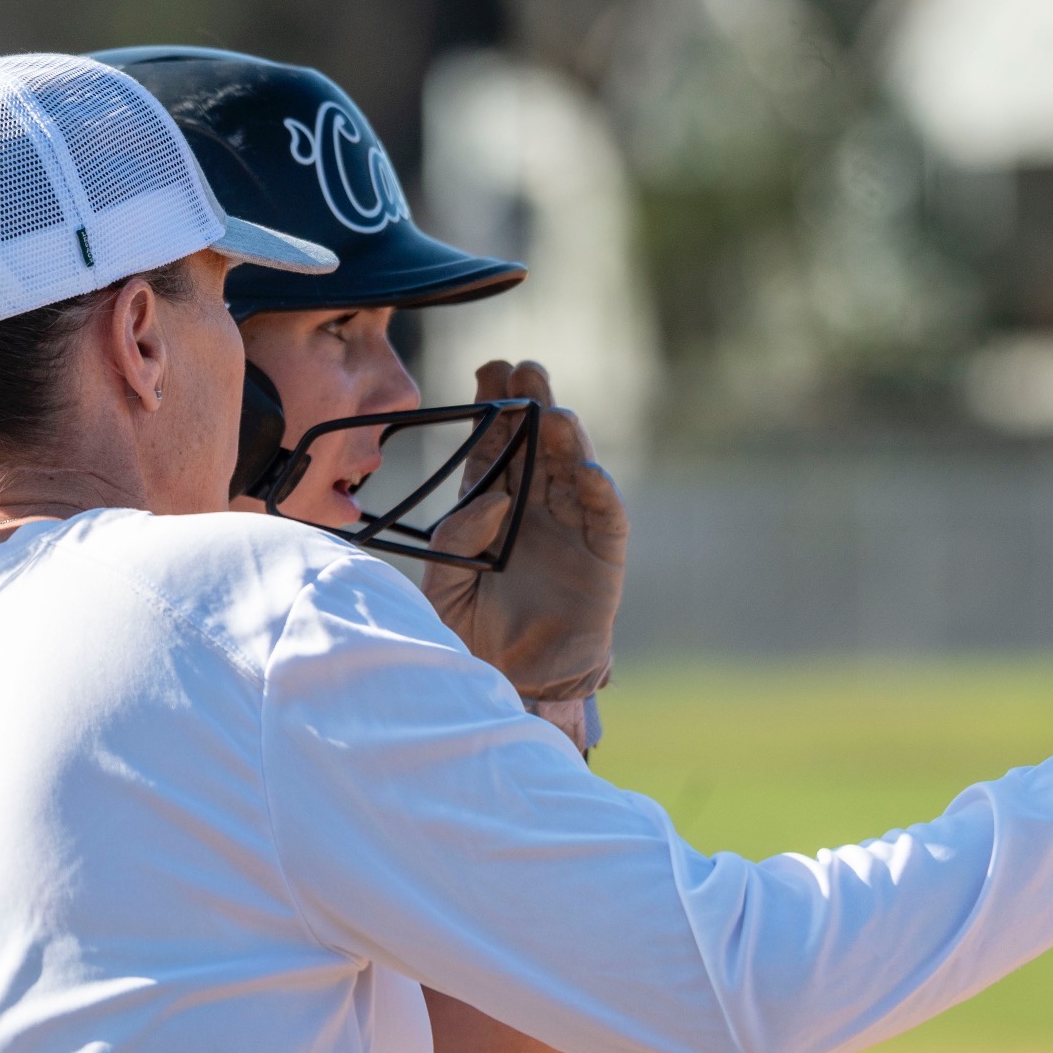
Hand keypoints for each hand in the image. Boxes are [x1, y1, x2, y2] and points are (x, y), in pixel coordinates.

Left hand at [423, 361, 626, 703]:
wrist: (517, 682)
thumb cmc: (475, 635)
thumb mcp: (445, 588)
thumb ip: (456, 542)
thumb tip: (494, 499)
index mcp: (491, 510)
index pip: (493, 450)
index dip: (494, 411)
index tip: (490, 370)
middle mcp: (534, 509)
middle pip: (535, 447)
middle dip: (532, 406)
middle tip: (526, 370)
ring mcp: (572, 528)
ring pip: (572, 471)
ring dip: (566, 441)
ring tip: (555, 414)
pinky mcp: (603, 557)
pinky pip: (607, 518)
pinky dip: (600, 494)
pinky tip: (589, 472)